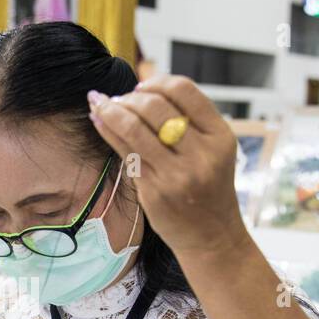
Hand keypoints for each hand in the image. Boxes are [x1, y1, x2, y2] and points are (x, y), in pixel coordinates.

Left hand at [87, 76, 246, 257]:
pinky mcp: (154, 191)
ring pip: (134, 127)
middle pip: (155, 106)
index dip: (157, 82)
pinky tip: (98, 120)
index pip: (184, 90)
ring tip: (102, 105)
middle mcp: (201, 154)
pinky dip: (107, 130)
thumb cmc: (208, 188)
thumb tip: (143, 88)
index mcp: (220, 136)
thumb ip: (188, 121)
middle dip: (130, 98)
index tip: (142, 86)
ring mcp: (176, 174)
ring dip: (111, 110)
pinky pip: (124, 151)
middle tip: (120, 100)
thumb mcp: (212, 151)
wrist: (212, 236)